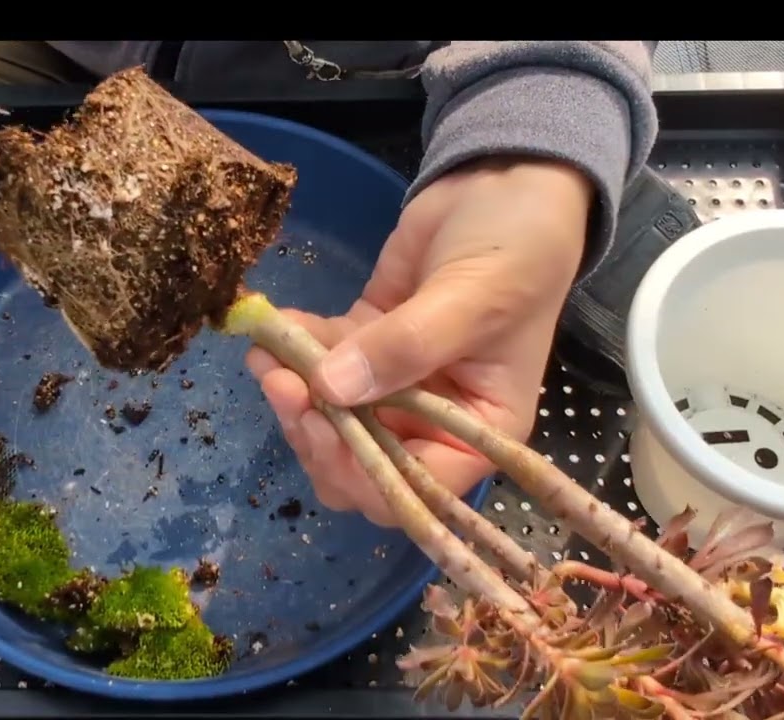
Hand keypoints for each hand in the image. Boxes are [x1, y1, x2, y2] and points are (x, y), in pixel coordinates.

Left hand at [245, 157, 594, 526]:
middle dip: (318, 435)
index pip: (417, 488)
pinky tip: (275, 329)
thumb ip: (405, 348)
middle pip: (363, 463)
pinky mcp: (367, 342)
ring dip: (296, 395)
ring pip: (333, 419)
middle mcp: (436, 419)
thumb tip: (332, 390)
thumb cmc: (516, 248)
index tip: (322, 426)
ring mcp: (397, 382)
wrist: (508, 182)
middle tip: (283, 386)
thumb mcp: (471, 299)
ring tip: (266, 356)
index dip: (364, 474)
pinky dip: (294, 353)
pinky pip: (322, 364)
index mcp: (480, 429)